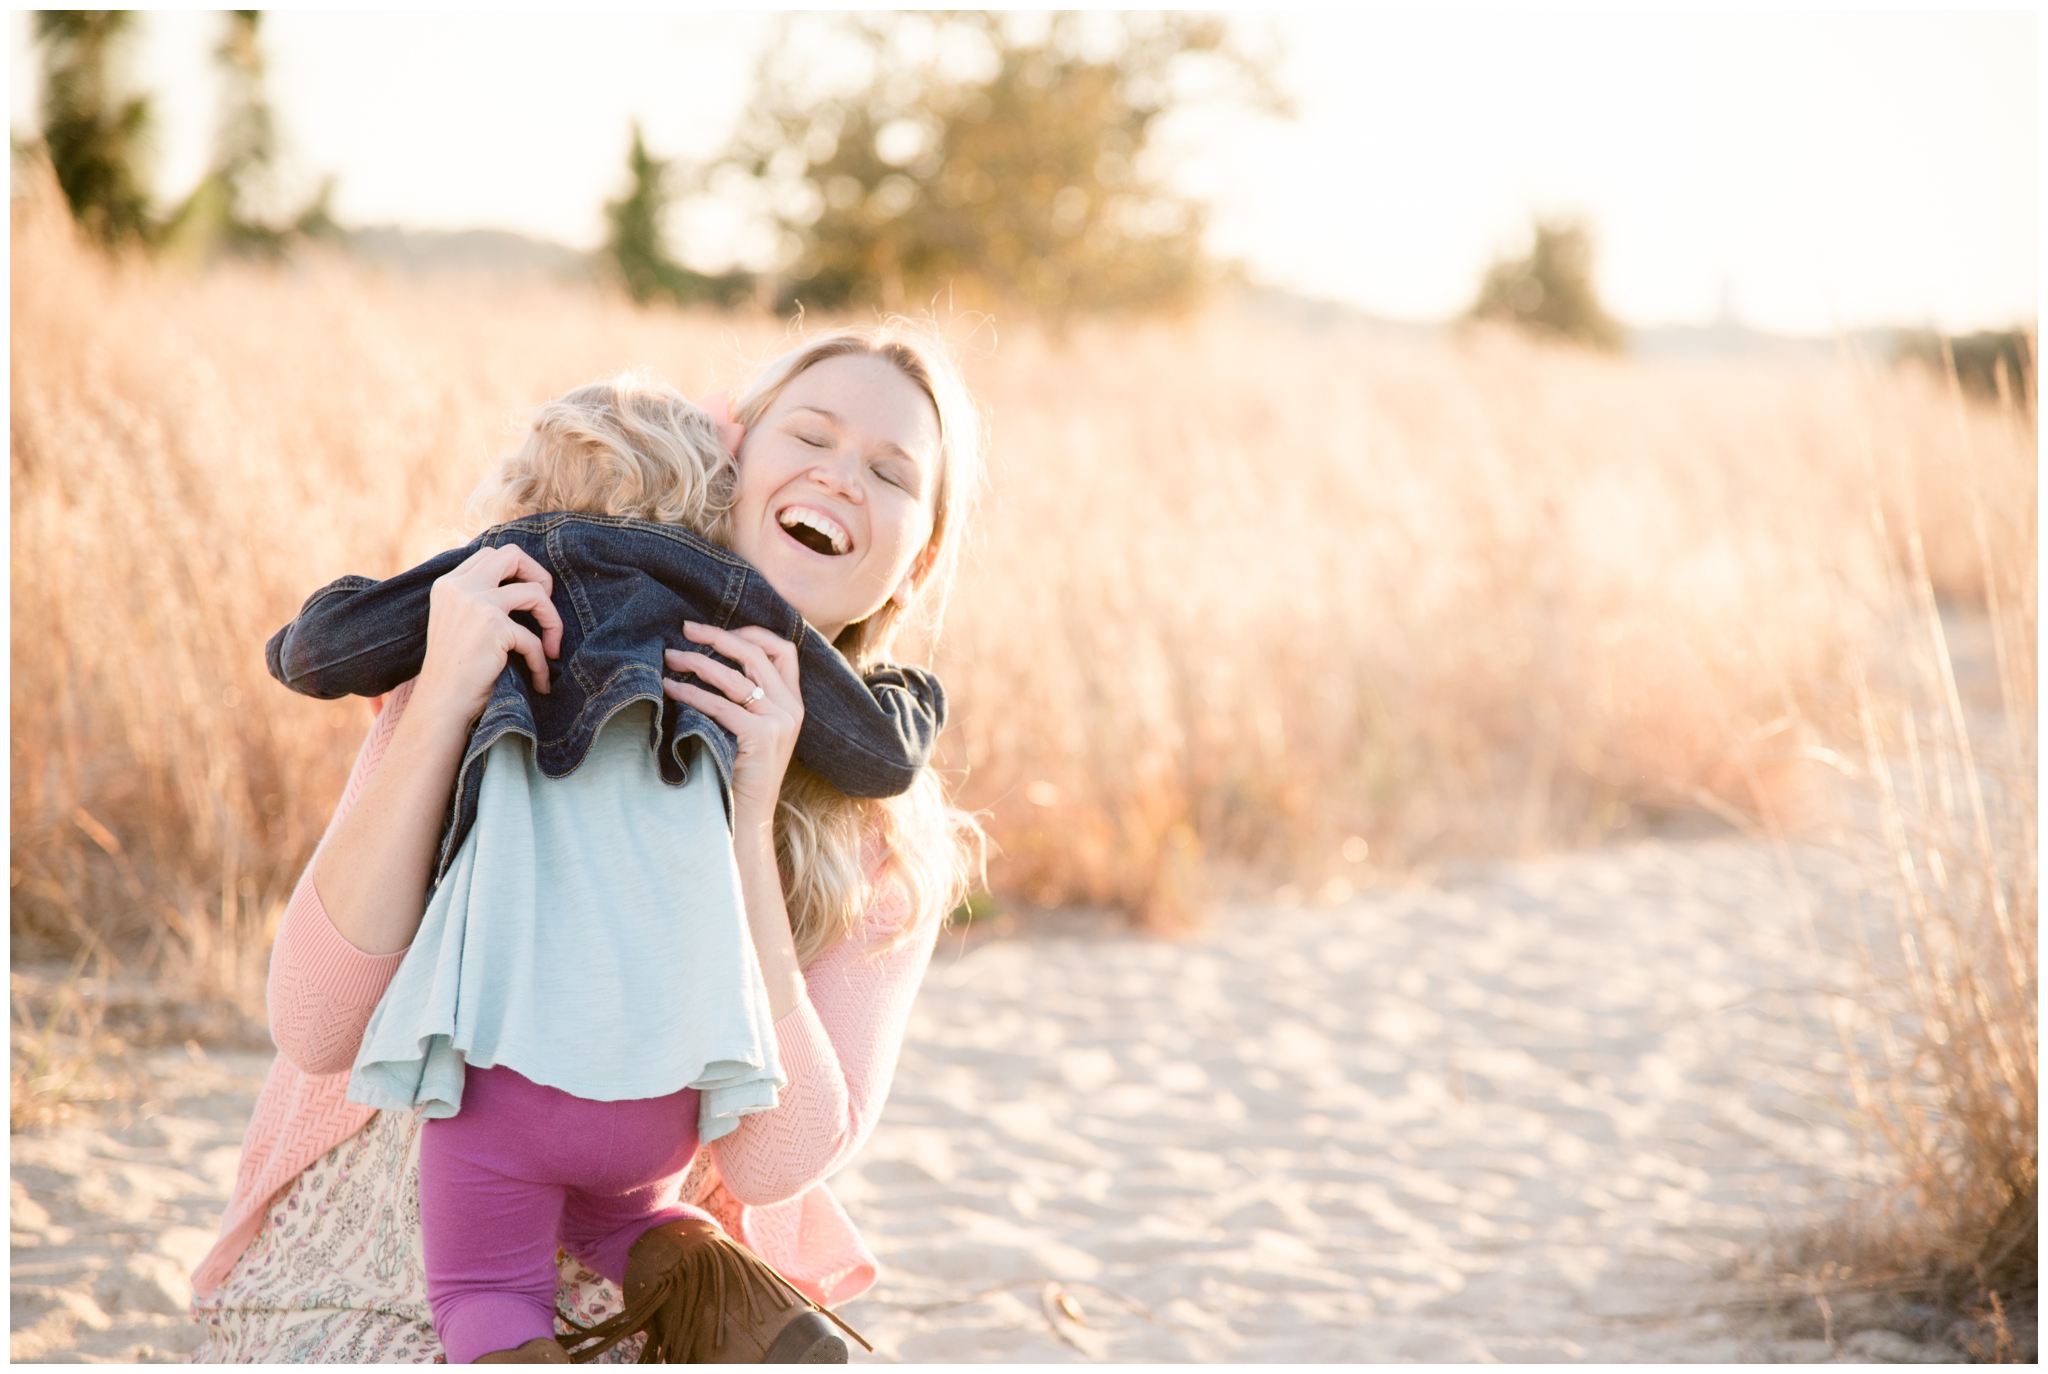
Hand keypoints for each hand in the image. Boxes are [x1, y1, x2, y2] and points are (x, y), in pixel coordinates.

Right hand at [412, 544, 563, 724]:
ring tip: (551, 649)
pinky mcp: (493, 626)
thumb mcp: (459, 622)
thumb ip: (480, 599)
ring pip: (535, 592)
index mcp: (449, 583)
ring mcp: (475, 602)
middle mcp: (460, 587)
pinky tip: (540, 681)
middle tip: (546, 611)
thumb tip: (527, 585)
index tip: (529, 600)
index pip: (493, 555)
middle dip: (541, 578)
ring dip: (552, 622)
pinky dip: (542, 662)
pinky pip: (534, 640)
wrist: (440, 704)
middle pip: (513, 555)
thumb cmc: (456, 670)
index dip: (520, 571)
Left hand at [663, 622, 802, 825]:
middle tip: (686, 629)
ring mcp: (779, 722)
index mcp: (793, 702)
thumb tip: (710, 659)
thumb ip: (749, 699)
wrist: (750, 817)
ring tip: (670, 657)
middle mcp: (791, 708)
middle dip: (717, 637)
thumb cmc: (742, 772)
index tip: (718, 630)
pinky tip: (671, 689)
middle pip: (755, 654)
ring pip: (734, 677)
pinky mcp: (761, 737)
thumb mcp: (755, 730)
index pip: (783, 649)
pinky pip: (721, 705)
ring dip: (697, 662)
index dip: (751, 632)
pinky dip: (691, 693)